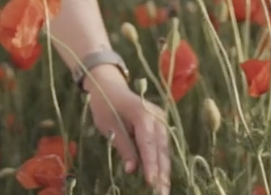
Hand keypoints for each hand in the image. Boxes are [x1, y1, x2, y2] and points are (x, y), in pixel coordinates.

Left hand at [84, 70, 171, 194]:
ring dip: (164, 170)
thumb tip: (133, 170)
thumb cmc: (105, 105)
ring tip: (163, 189)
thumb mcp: (109, 126)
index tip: (152, 183)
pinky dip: (161, 161)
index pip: (148, 144)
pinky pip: (162, 145)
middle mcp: (156, 116)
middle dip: (162, 172)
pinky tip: (162, 177)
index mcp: (142, 113)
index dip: (150, 165)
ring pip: (164, 149)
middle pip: (161, 148)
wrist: (109, 86)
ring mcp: (160, 119)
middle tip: (162, 192)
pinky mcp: (160, 125)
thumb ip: (123, 146)